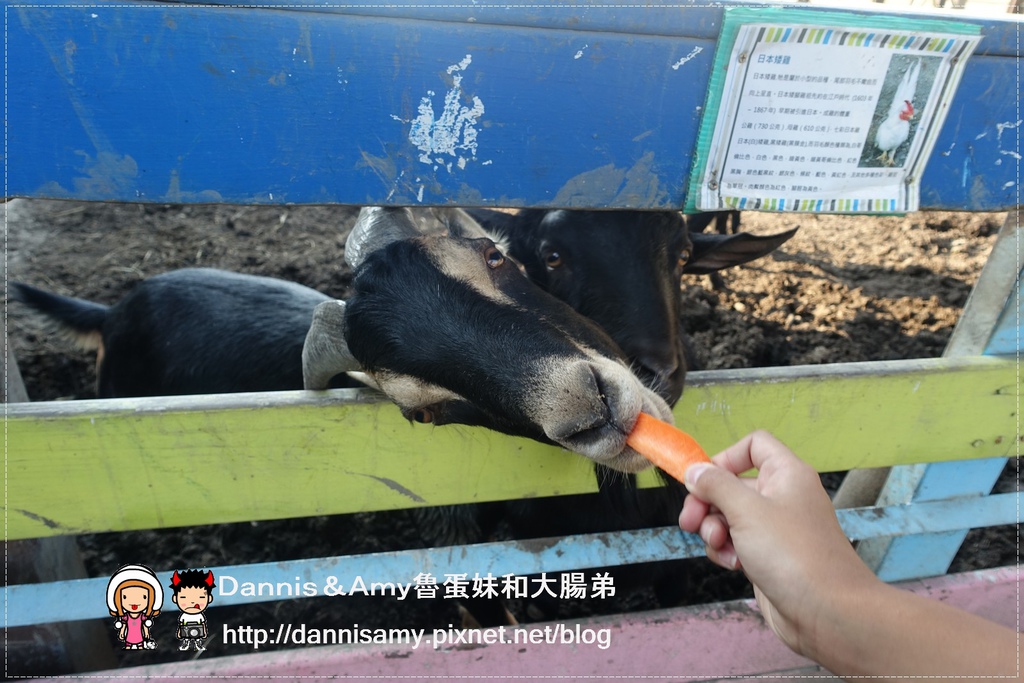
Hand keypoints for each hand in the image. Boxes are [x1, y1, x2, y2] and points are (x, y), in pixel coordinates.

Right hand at [678, 430, 876, 655]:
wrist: (827, 613)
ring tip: (720, 545)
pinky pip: (735, 542)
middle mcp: (781, 496)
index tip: (704, 481)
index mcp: (786, 474)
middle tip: (690, 521)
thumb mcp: (746, 510)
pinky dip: (727, 550)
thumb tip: (694, 470)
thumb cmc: (793, 554)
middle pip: (732, 484)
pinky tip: (733, 564)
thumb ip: (715, 485)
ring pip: (728, 516)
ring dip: (714, 530)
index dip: (725, 458)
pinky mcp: (767, 556)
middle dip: (707, 502)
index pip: (753, 446)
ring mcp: (775, 528)